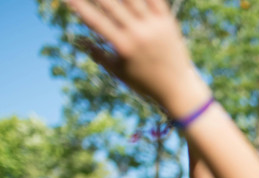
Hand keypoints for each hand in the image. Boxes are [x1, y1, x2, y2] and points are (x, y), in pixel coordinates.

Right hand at [68, 0, 209, 117]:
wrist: (178, 88)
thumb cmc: (145, 82)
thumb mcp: (119, 72)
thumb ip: (98, 55)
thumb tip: (80, 41)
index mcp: (123, 46)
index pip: (95, 21)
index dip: (79, 6)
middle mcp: (137, 34)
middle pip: (111, 4)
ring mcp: (154, 26)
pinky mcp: (168, 22)